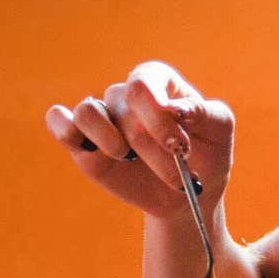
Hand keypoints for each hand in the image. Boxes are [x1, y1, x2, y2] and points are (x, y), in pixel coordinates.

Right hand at [43, 61, 235, 217]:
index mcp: (159, 81)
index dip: (157, 116)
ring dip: (112, 144)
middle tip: (175, 174)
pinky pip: (59, 121)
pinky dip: (66, 131)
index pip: (143, 83)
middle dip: (151, 146)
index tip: (180, 147)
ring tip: (130, 160)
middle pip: (123, 107)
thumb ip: (205, 112)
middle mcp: (126, 94)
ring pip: (87, 113)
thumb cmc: (206, 156)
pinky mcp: (82, 141)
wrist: (187, 195)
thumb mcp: (220, 131)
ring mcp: (103, 116)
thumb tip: (176, 109)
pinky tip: (92, 150)